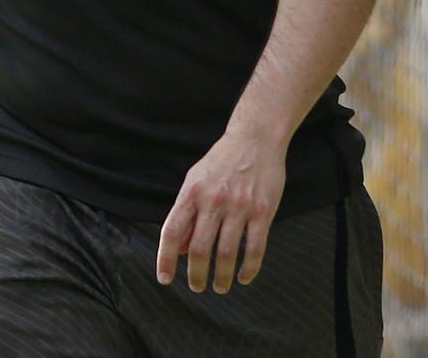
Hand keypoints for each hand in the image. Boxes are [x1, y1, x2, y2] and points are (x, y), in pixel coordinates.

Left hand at [155, 129, 286, 292]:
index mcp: (191, 192)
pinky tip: (243, 277)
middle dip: (196, 275)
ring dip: (221, 276)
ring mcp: (239, 206)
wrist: (255, 139)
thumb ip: (188, 213)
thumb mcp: (195, 180)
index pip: (173, 231)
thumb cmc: (221, 162)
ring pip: (226, 253)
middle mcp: (213, 200)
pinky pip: (254, 248)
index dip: (166, 258)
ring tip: (218, 287)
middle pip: (199, 248)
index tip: (164, 278)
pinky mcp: (263, 211)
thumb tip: (180, 249)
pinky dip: (248, 268)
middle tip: (196, 288)